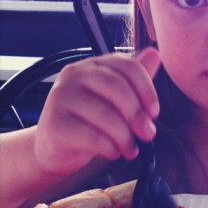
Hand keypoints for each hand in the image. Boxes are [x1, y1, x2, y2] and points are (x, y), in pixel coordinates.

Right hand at [34, 47, 160, 174]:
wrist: (58, 145)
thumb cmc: (92, 119)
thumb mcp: (116, 99)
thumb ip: (135, 79)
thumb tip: (155, 54)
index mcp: (94, 65)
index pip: (127, 66)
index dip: (147, 89)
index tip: (154, 112)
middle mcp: (74, 74)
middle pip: (116, 87)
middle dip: (137, 114)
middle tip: (148, 134)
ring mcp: (60, 96)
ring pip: (104, 114)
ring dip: (125, 136)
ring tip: (131, 149)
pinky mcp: (52, 122)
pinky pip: (89, 135)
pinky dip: (108, 147)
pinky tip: (114, 152)